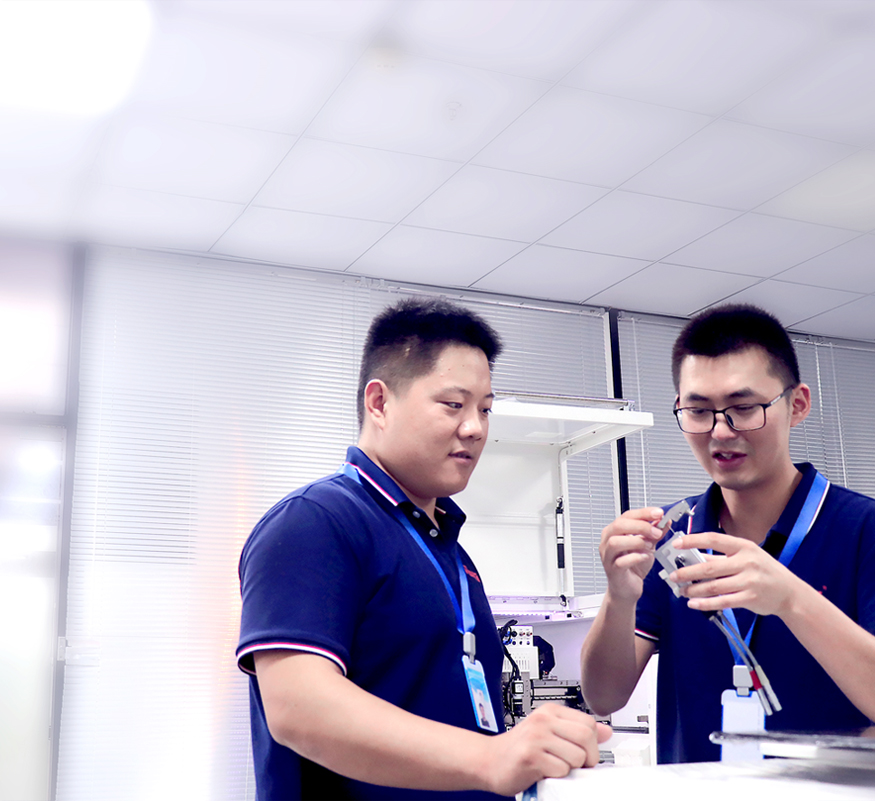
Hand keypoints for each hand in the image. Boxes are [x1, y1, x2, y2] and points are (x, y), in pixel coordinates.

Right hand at [481, 705, 611, 796]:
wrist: (489, 760)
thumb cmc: (520, 748)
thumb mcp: (549, 732)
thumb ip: (576, 730)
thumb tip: (606, 731)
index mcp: (550, 711)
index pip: (589, 723)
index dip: (593, 744)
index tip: (584, 753)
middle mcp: (543, 720)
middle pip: (587, 737)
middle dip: (587, 758)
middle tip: (574, 764)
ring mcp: (536, 737)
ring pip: (577, 756)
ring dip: (570, 769)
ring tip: (554, 766)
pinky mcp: (530, 757)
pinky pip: (561, 770)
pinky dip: (556, 776)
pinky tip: (543, 772)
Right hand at [599, 507, 665, 602]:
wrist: (627, 589)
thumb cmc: (633, 567)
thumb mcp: (647, 546)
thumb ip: (654, 533)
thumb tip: (664, 520)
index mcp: (615, 531)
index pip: (627, 515)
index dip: (643, 513)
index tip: (658, 513)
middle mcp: (607, 541)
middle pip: (619, 525)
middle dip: (641, 526)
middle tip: (656, 531)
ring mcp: (608, 556)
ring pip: (615, 542)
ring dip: (636, 541)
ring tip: (649, 546)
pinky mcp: (612, 570)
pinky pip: (621, 561)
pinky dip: (636, 557)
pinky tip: (645, 557)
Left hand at [671, 532, 802, 616]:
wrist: (790, 593)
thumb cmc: (764, 571)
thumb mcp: (746, 557)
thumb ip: (721, 557)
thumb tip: (693, 556)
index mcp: (744, 546)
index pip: (713, 539)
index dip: (693, 541)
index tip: (676, 544)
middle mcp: (747, 562)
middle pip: (709, 566)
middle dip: (687, 571)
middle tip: (673, 575)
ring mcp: (749, 581)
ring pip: (713, 586)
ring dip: (693, 589)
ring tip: (682, 591)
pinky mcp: (750, 598)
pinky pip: (722, 602)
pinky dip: (705, 604)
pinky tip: (694, 604)